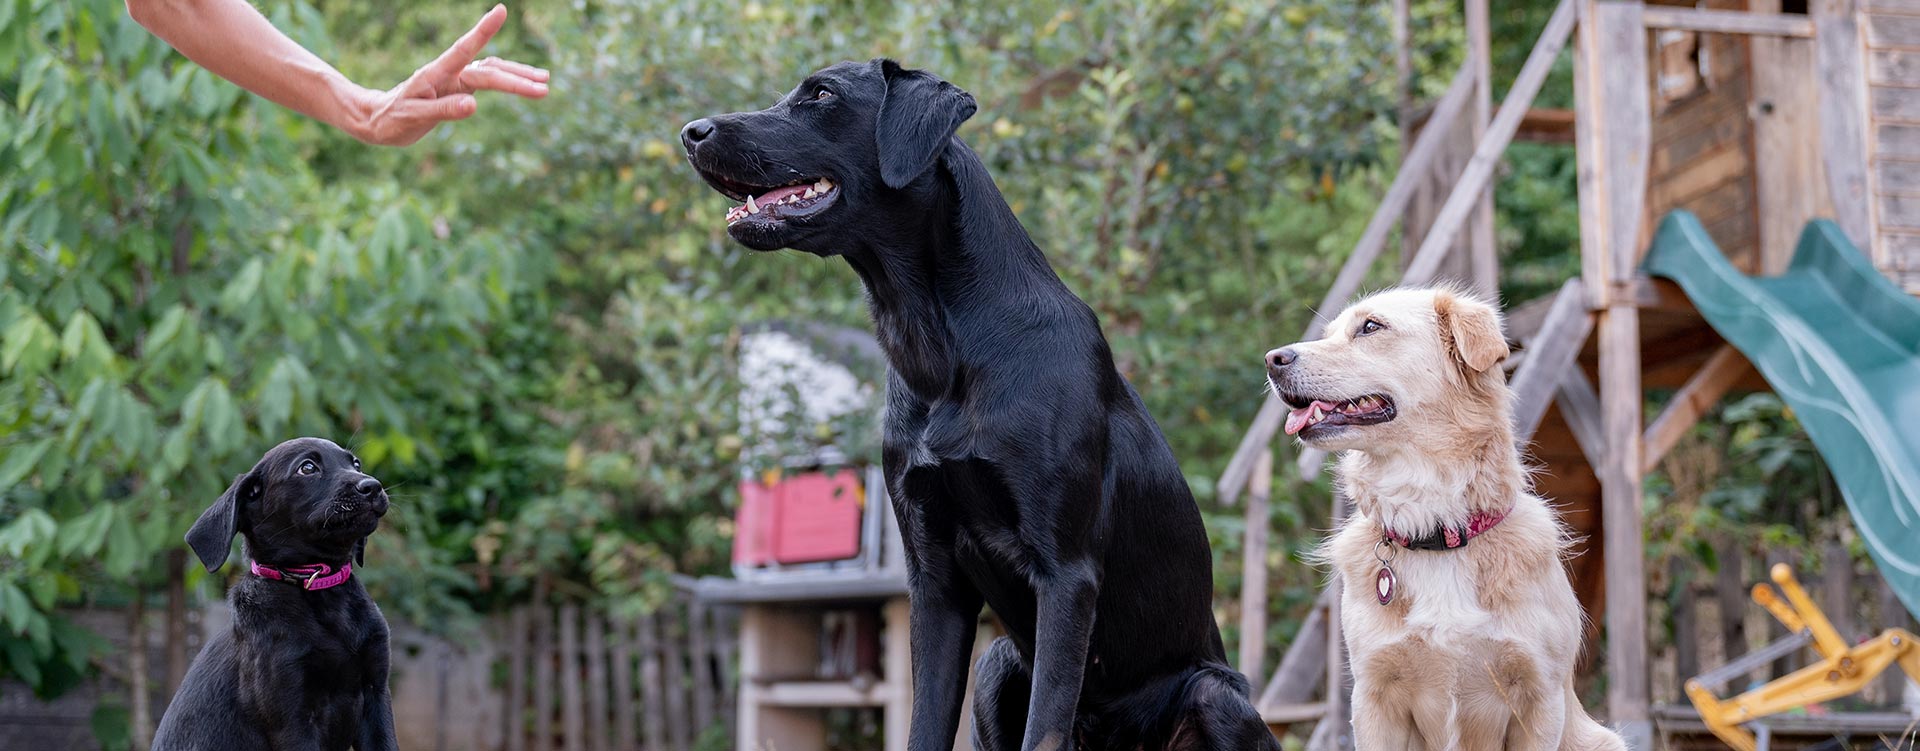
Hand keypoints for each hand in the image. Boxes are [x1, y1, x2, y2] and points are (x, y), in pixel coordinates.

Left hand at [348, 4, 549, 146]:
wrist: (380, 121)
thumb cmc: (392, 119)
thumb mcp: (414, 117)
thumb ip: (443, 110)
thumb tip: (474, 105)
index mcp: (436, 74)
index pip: (464, 50)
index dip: (483, 31)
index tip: (500, 11)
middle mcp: (449, 73)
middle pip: (489, 69)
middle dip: (517, 78)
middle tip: (544, 87)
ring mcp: (456, 80)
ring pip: (493, 72)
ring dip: (518, 77)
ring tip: (544, 83)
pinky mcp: (459, 89)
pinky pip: (488, 81)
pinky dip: (508, 82)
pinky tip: (524, 85)